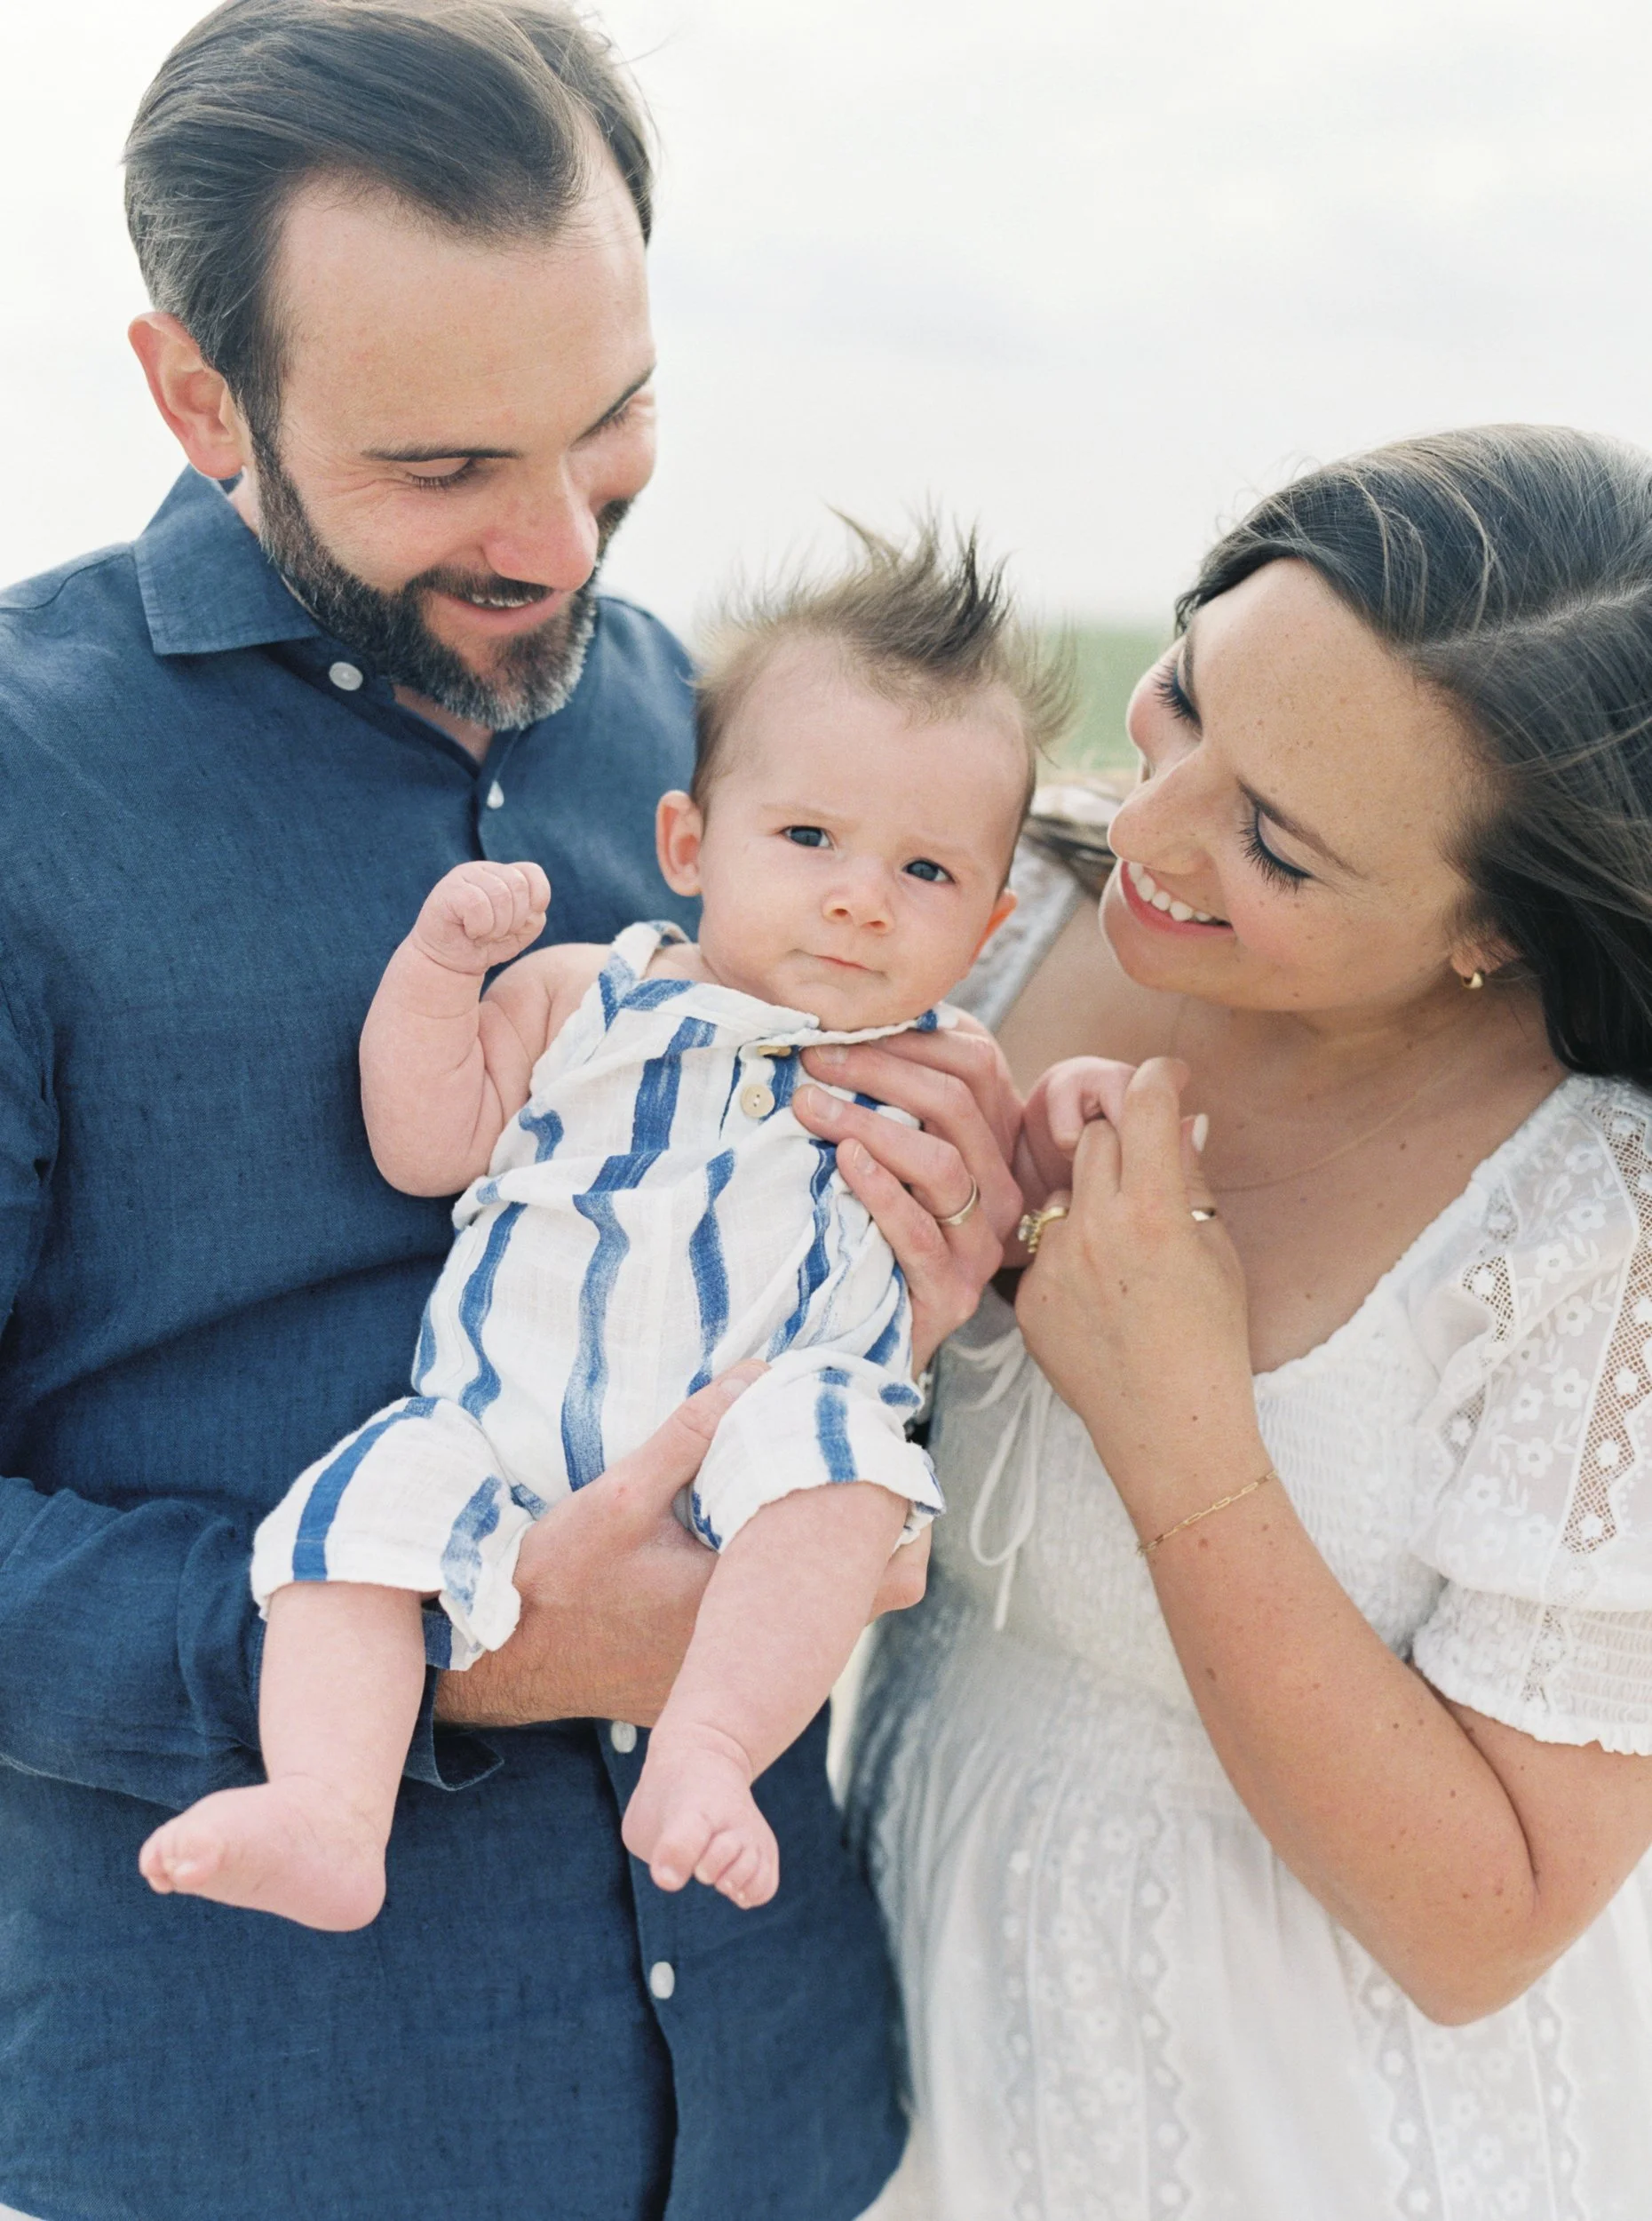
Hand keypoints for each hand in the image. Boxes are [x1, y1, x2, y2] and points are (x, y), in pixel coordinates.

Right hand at [410, 861, 550, 976]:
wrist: (448, 963)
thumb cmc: (485, 946)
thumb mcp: (518, 934)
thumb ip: (533, 918)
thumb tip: (533, 910)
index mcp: (503, 875)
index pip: (532, 872)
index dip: (538, 899)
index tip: (523, 922)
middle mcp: (484, 870)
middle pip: (519, 885)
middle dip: (514, 919)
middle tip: (496, 934)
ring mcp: (464, 876)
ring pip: (501, 895)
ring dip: (497, 927)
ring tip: (482, 935)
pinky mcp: (448, 890)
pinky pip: (478, 905)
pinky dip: (480, 927)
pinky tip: (470, 933)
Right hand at [436, 1364, 928, 1728]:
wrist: (492, 1661)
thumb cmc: (551, 1581)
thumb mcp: (618, 1495)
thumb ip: (691, 1434)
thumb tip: (757, 1374)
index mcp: (745, 1609)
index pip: (864, 1573)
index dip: (890, 1520)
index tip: (882, 1466)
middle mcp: (750, 1659)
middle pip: (860, 1600)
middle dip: (865, 1537)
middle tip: (858, 1476)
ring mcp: (726, 1680)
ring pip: (817, 1624)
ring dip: (821, 1567)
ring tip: (811, 1502)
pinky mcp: (699, 1684)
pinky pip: (770, 1643)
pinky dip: (777, 1596)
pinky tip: (751, 1550)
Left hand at [795, 1018, 1022, 1369]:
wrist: (863, 1341)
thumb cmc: (869, 1232)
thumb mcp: (887, 1155)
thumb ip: (893, 1095)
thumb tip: (856, 1023)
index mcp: (993, 1143)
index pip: (976, 1062)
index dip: (910, 1036)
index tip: (841, 1026)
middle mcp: (1000, 1190)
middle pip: (957, 1103)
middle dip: (880, 1071)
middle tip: (812, 1059)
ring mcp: (980, 1244)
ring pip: (942, 1164)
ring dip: (871, 1124)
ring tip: (809, 1106)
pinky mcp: (951, 1293)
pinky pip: (919, 1232)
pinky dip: (880, 1190)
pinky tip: (842, 1162)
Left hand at [1014, 1058, 1259, 1532]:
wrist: (1171, 1429)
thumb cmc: (1211, 1342)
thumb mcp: (1219, 1251)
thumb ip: (1192, 1178)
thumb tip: (1182, 1116)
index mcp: (1154, 1211)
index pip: (1145, 1105)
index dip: (1159, 1077)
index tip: (1167, 1076)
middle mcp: (1095, 1228)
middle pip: (1095, 1138)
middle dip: (1123, 1141)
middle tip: (1149, 1174)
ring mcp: (1053, 1263)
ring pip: (1063, 1191)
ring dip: (1090, 1199)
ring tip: (1124, 1252)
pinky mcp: (1027, 1297)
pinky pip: (1043, 1247)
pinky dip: (1069, 1253)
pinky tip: (1099, 1294)